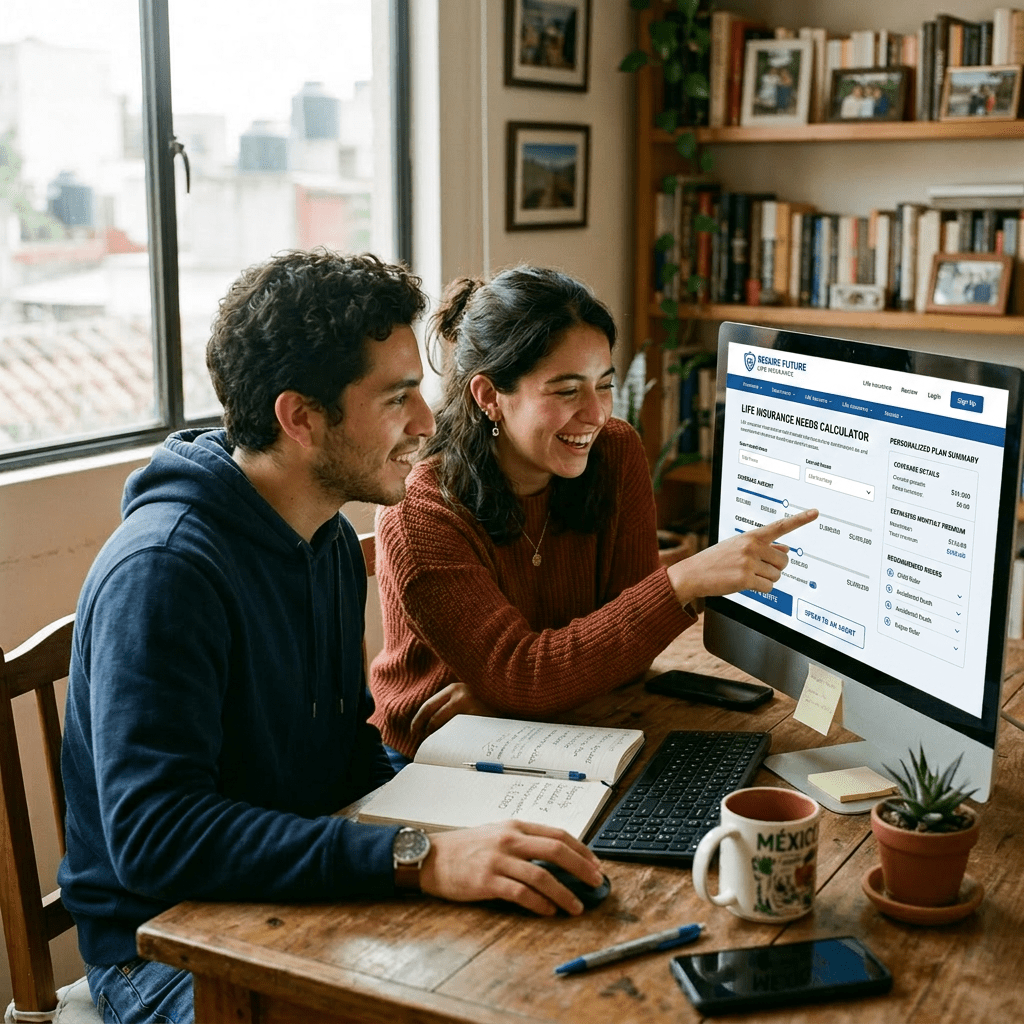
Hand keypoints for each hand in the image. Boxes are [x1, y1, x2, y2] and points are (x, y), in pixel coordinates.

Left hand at [410, 682, 496, 741]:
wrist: (513, 700)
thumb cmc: (490, 702)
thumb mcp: (468, 696)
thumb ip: (452, 703)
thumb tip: (430, 722)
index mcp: (454, 688)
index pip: (428, 706)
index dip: (418, 720)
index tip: (414, 731)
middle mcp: (459, 694)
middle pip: (433, 718)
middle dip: (426, 732)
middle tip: (425, 742)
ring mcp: (469, 705)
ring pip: (444, 727)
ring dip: (439, 738)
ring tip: (440, 746)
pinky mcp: (478, 717)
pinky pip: (458, 734)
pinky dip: (453, 741)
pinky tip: (454, 746)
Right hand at [419, 820, 604, 915]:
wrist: (431, 857)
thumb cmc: (465, 848)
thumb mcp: (497, 834)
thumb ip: (524, 842)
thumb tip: (557, 857)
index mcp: (516, 827)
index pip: (558, 834)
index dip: (581, 850)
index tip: (596, 864)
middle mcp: (510, 840)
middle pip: (556, 850)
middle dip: (581, 867)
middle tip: (596, 882)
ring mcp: (498, 860)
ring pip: (542, 875)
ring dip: (564, 893)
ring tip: (576, 907)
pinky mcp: (487, 881)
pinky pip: (521, 893)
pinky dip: (540, 904)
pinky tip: (549, 911)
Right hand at [667, 508, 817, 606]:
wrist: (692, 574)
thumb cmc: (715, 560)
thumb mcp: (737, 547)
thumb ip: (762, 546)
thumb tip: (784, 548)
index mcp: (750, 536)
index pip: (780, 526)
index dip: (800, 519)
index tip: (815, 512)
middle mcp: (751, 546)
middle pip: (784, 560)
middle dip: (775, 567)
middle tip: (758, 569)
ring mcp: (748, 562)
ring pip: (777, 576)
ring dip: (765, 579)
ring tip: (747, 575)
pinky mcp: (745, 579)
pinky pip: (768, 587)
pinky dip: (760, 589)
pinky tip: (745, 584)